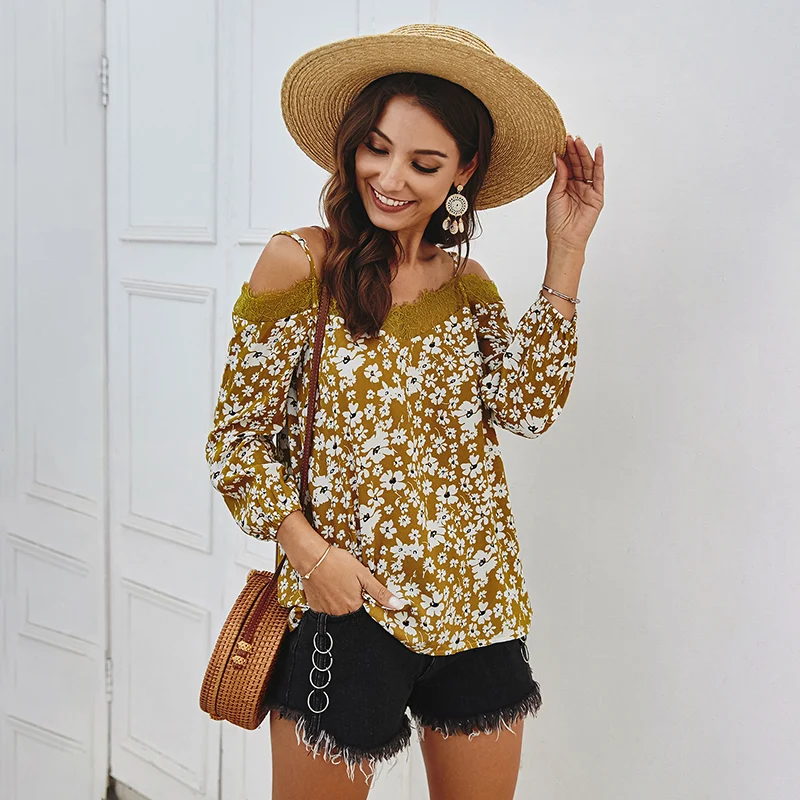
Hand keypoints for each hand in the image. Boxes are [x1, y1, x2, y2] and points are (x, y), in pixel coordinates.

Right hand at [302, 545, 407, 614]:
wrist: (312, 557)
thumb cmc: (338, 563)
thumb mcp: (363, 574)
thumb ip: (380, 592)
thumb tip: (398, 605)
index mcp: (354, 606)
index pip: (366, 613)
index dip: (366, 602)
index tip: (362, 593)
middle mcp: (339, 613)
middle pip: (352, 613)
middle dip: (353, 602)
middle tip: (348, 586)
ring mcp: (325, 611)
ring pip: (338, 612)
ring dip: (341, 602)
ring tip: (338, 586)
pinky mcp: (315, 607)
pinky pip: (325, 610)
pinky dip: (328, 602)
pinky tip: (329, 589)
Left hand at [546, 135, 604, 253]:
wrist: (564, 239)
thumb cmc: (556, 221)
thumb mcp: (554, 195)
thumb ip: (559, 176)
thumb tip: (558, 156)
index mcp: (566, 185)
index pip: (567, 165)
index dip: (565, 153)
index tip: (562, 139)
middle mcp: (578, 186)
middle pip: (578, 164)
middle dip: (574, 150)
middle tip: (570, 137)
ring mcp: (588, 190)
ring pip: (588, 168)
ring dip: (584, 153)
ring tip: (579, 141)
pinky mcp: (597, 196)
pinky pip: (599, 177)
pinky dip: (599, 163)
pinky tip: (598, 151)